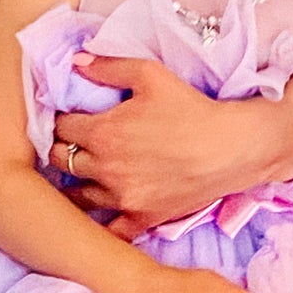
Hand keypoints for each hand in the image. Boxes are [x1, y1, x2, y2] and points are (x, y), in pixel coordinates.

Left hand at [54, 57, 271, 237]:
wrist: (231, 148)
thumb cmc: (193, 109)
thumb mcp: (151, 75)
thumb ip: (108, 67)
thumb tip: (77, 61)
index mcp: (103, 133)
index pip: (61, 127)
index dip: (62, 120)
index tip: (70, 118)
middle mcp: (105, 169)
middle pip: (61, 160)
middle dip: (62, 148)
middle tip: (73, 143)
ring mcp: (122, 198)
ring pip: (78, 196)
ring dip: (77, 182)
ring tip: (85, 173)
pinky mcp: (142, 218)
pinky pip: (111, 230)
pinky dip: (101, 224)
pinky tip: (102, 212)